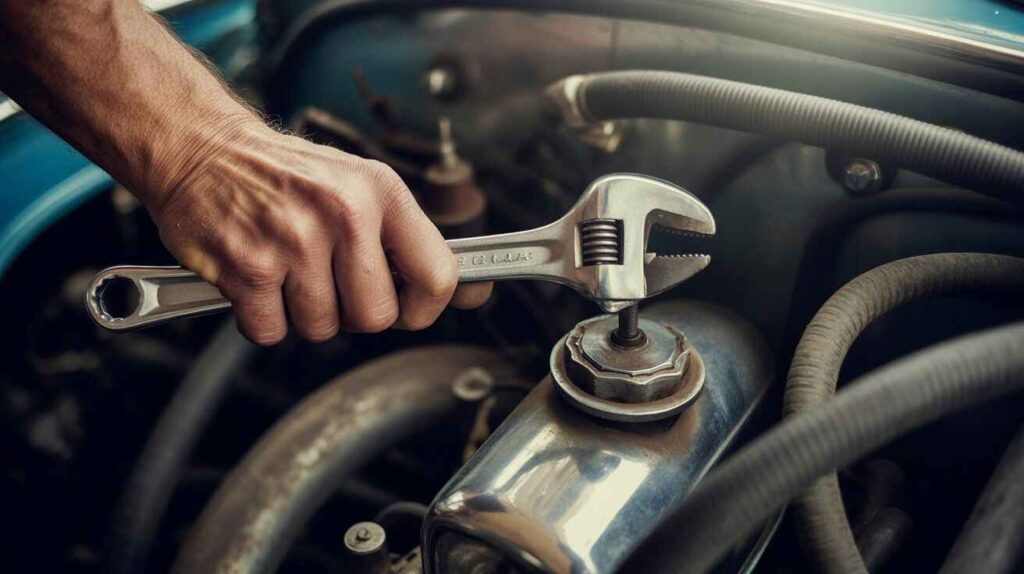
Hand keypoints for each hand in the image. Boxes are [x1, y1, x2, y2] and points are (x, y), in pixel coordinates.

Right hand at [146, 121, 491, 344]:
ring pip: (322, 329)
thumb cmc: (286, 174)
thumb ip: (410, 240)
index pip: (438, 276)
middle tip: (330, 282)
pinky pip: (273, 332)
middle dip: (354, 313)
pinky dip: (263, 319)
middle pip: (376, 316)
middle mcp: (342, 214)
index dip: (424, 307)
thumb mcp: (361, 186)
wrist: (202, 148)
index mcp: (380, 192)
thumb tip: (472, 290)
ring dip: (304, 313)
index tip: (409, 307)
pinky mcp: (247, 268)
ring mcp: (293, 242)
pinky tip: (259, 281)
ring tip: (289, 271)